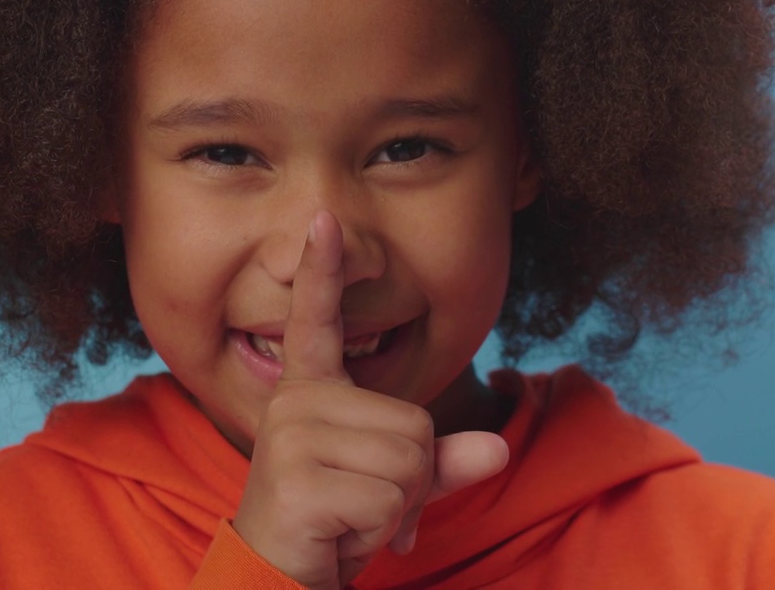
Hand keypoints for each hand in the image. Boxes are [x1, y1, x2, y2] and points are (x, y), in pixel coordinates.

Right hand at [232, 211, 508, 589]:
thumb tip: (495, 450)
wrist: (279, 578)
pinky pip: (389, 497)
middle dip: (410, 478)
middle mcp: (295, 404)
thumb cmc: (334, 524)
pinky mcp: (295, 482)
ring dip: (399, 506)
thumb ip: (440, 462)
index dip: (323, 270)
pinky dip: (383, 530)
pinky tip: (343, 537)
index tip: (325, 219)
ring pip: (409, 458)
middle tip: (364, 505)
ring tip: (353, 519)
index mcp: (311, 392)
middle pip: (414, 421)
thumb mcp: (393, 486)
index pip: (318, 321)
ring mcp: (291, 440)